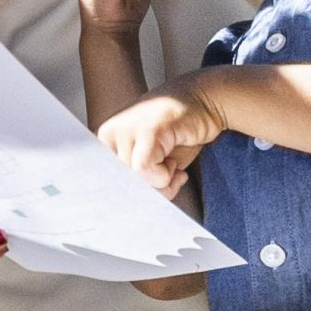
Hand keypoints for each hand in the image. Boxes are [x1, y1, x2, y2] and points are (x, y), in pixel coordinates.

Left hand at [97, 71, 228, 197]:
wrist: (204, 102)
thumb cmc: (180, 136)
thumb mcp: (156, 165)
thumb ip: (142, 183)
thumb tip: (134, 208)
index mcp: (107, 141)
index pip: (105, 183)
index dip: (131, 197)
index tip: (151, 196)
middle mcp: (110, 132)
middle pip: (120, 184)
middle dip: (150, 191)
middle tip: (171, 179)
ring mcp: (126, 128)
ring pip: (133, 179)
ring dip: (161, 182)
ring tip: (173, 166)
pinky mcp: (145, 129)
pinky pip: (143, 169)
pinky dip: (164, 175)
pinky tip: (174, 163)